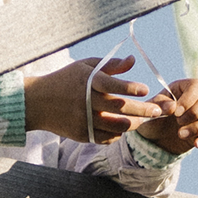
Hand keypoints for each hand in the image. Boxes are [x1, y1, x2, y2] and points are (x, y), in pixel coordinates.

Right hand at [25, 54, 160, 143]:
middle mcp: (86, 102)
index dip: (130, 88)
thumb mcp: (84, 66)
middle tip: (160, 110)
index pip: (112, 85)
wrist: (37, 103)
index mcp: (87, 82)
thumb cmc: (65, 80)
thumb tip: (133, 60)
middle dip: (144, 110)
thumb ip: (110, 65)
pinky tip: (125, 127)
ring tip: (146, 119)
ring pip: (117, 126)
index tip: (145, 89)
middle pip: (120, 108)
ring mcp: (84, 120)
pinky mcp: (82, 134)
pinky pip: (107, 137)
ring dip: (135, 123)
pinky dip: (119, 133)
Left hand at [137, 77, 197, 153]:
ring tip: (180, 134)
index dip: (189, 98)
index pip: (197, 86)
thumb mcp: (150, 110)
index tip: (176, 112)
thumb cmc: (152, 119)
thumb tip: (172, 106)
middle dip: (195, 112)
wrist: (154, 139)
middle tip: (178, 121)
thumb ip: (159, 105)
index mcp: (184, 88)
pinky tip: (196, 144)